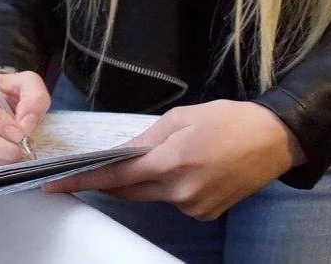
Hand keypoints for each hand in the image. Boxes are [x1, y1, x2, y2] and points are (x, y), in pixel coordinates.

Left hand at [45, 99, 305, 219]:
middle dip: (106, 181)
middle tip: (79, 172)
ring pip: (149, 196)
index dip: (84, 181)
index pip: (116, 176)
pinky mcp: (206, 213)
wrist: (274, 140)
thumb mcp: (180, 117)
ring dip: (140, 180)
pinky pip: (171, 200)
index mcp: (171, 163)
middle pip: (128, 191)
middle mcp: (180, 192)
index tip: (55, 185)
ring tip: (153, 157)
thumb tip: (120, 152)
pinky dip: (165, 187)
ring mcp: (194, 207)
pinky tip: (181, 168)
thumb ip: (145, 138)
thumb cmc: (227, 120)